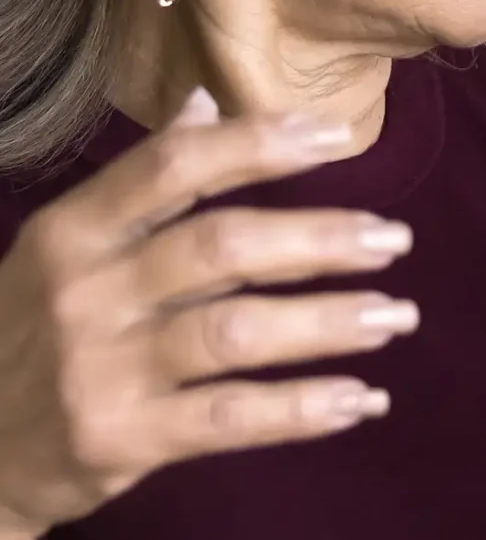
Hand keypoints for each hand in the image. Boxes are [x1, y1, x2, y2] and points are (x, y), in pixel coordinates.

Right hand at [0, 89, 417, 539]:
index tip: (338, 134)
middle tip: (393, 239)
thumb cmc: (33, 333)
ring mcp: (100, 369)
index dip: (258, 144)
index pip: (173, 167)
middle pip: (220, 247)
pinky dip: (303, 408)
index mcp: (72, 232)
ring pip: (236, 332)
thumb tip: (203, 99)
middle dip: (318, 240)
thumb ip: (140, 182)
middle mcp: (84, 293)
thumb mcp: (64, 249)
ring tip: (395, 316)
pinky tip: (361, 399)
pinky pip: (230, 418)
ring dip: (329, 322)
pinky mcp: (120, 439)